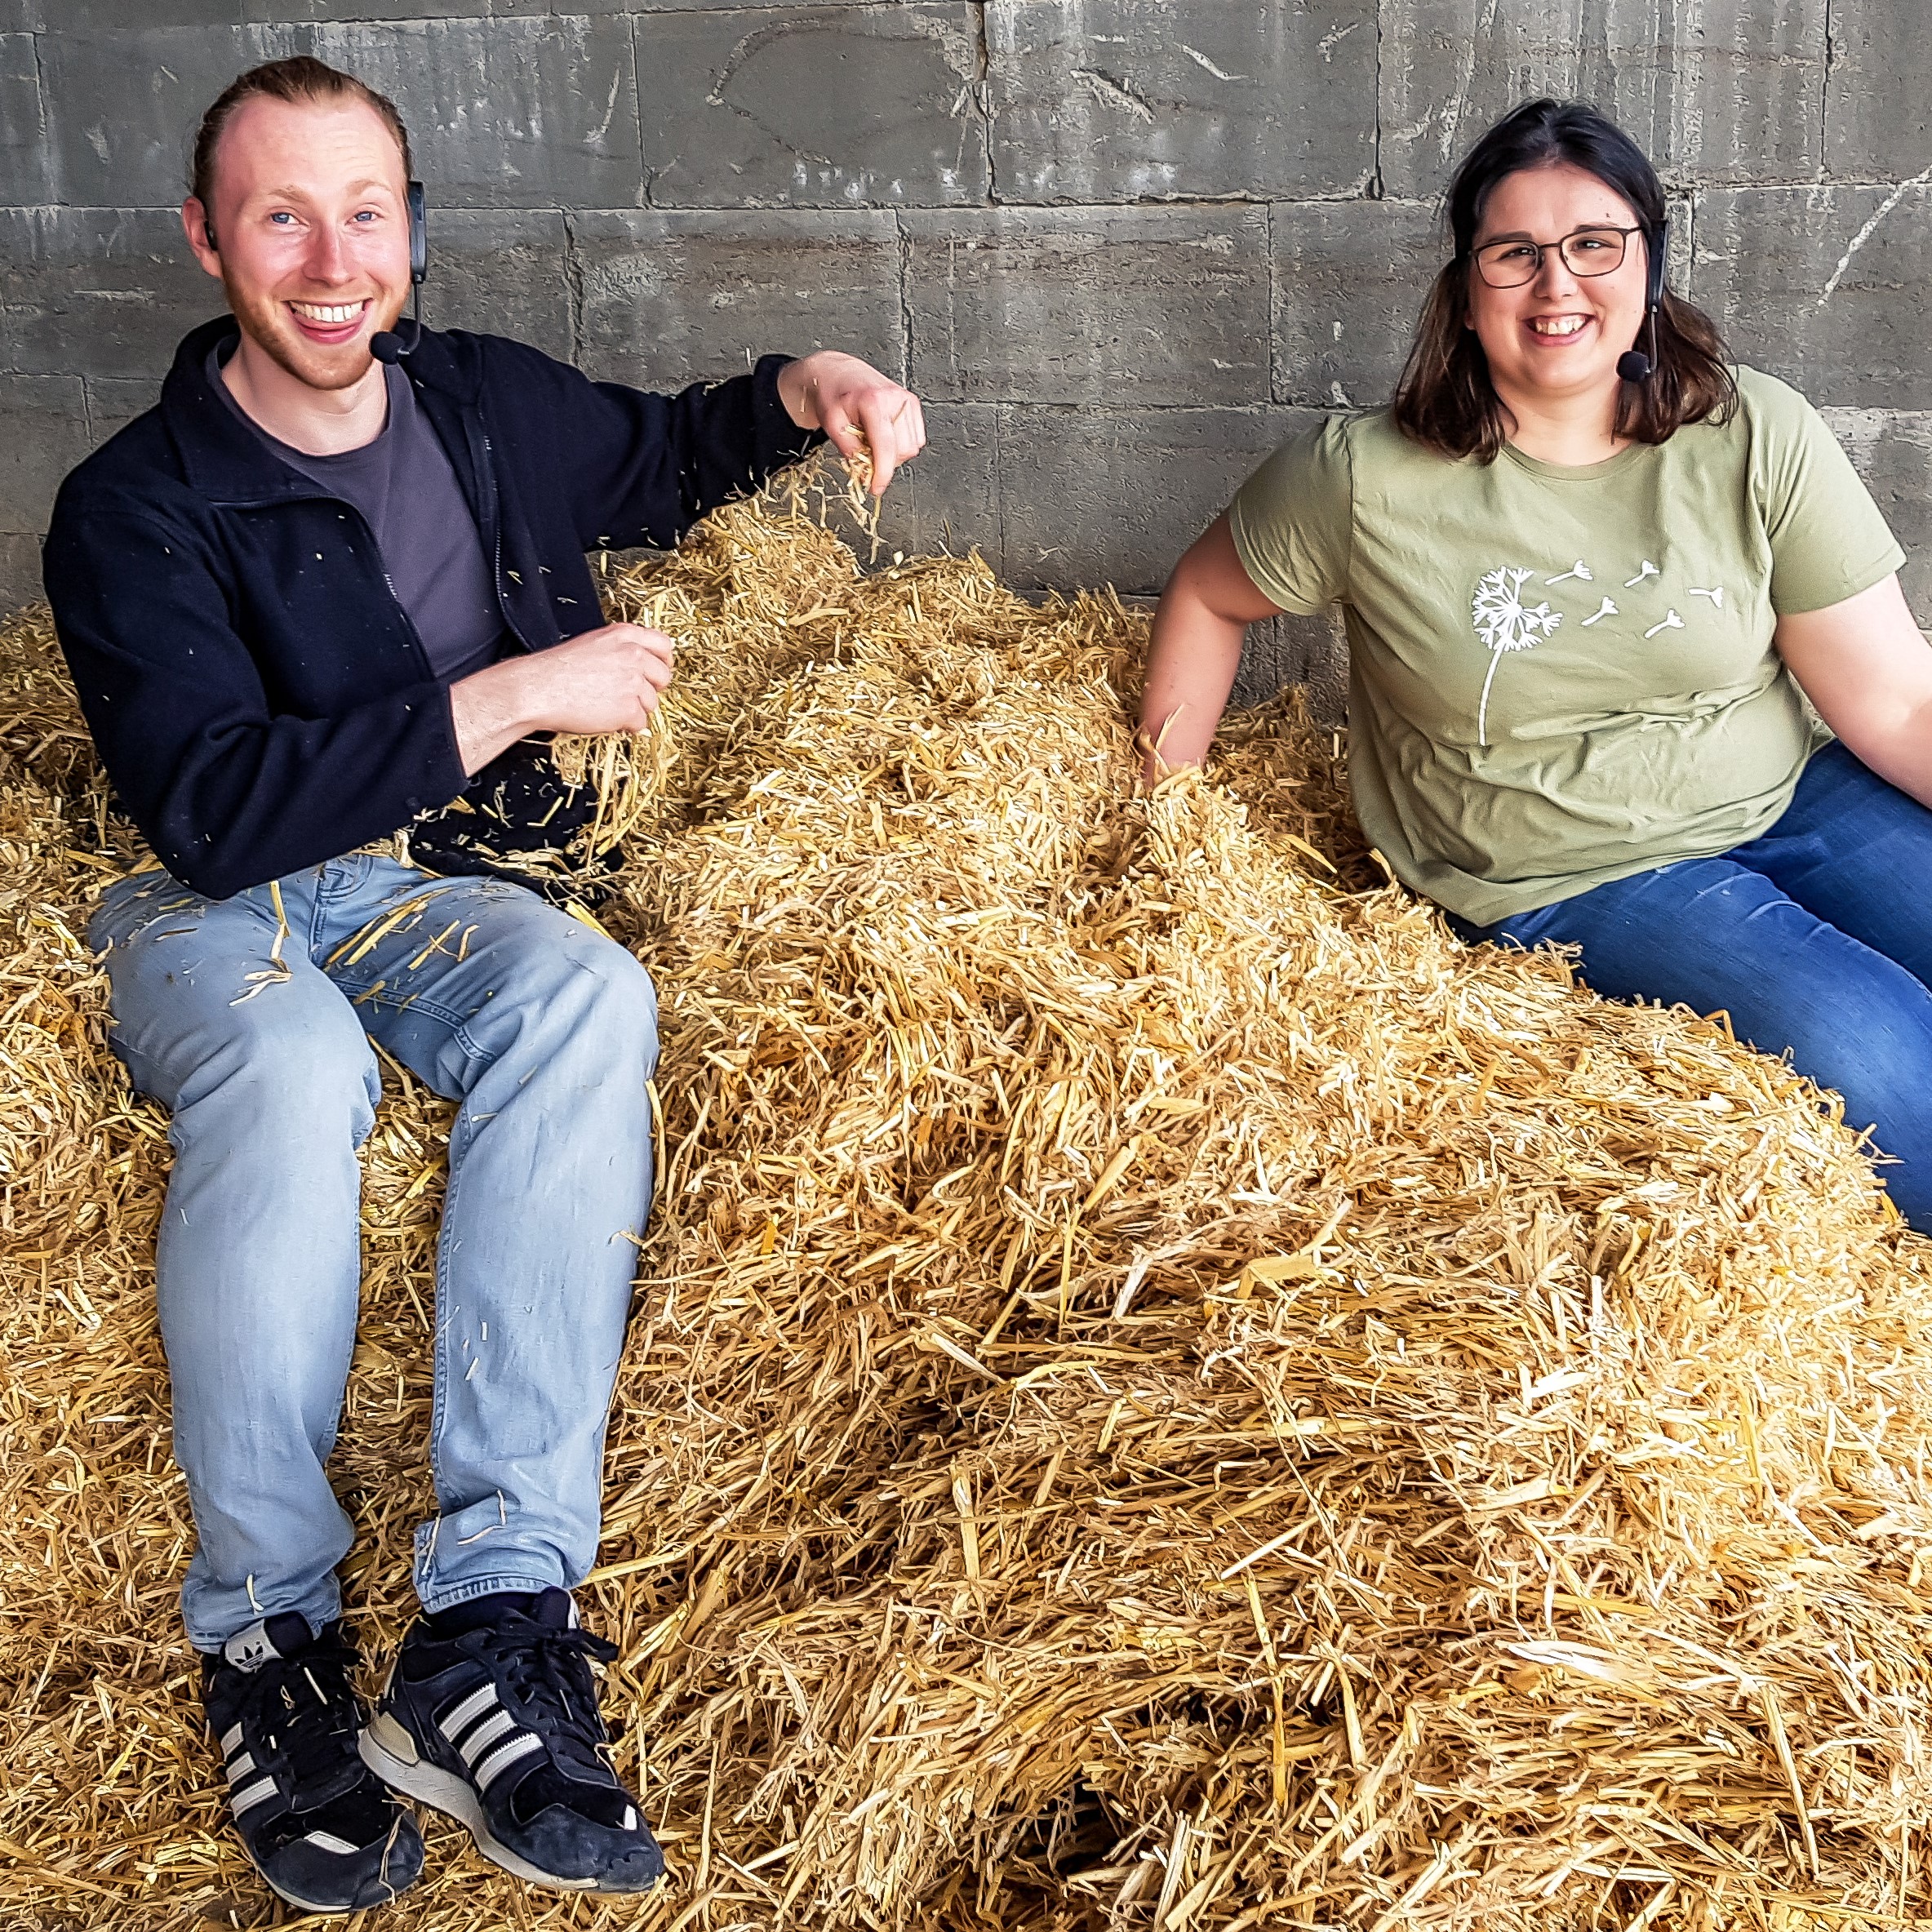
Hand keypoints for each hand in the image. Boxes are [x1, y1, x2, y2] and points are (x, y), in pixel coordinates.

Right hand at [450, 623, 674, 773]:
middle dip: (649, 689)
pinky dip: (625, 726)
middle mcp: (633, 655)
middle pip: (663, 677)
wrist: (537, 690)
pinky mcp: (628, 709)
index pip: (664, 645)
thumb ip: (620, 650)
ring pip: (652, 703)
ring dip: (634, 709)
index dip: (662, 662)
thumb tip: (641, 666)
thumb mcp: (592, 644)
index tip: (655, 673)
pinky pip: (640, 723)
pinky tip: (604, 717)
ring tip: (606, 704)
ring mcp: (633, 682)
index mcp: (624, 635)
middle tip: (628, 695)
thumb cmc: (556, 670)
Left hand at [778, 350, 925, 493]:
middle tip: (865, 454)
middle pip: (903, 451)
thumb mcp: (831, 424)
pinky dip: (900, 444)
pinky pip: (915, 439)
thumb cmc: (833, 394)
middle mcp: (896, 399)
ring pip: (912, 447)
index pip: (886, 446)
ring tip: (872, 441)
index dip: (883, 473)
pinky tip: (883, 435)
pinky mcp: (913, 404)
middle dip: (885, 461)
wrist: (838, 373)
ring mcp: (907, 401)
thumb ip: (849, 450)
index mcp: (874, 402)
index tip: (876, 488)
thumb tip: (866, 471)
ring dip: (892, 453)